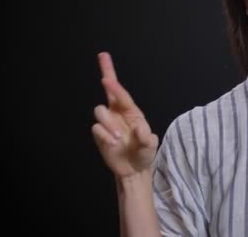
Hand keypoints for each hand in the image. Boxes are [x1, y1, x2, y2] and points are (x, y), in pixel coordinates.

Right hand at [91, 52, 157, 178]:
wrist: (133, 169)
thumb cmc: (144, 153)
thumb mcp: (150, 146)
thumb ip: (147, 138)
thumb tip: (139, 129)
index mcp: (132, 112)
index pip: (122, 95)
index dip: (114, 86)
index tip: (106, 79)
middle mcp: (118, 114)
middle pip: (108, 92)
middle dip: (107, 80)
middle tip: (105, 78)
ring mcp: (108, 124)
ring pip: (100, 111)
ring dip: (109, 123)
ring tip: (119, 138)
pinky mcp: (99, 135)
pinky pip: (96, 128)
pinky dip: (104, 135)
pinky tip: (113, 144)